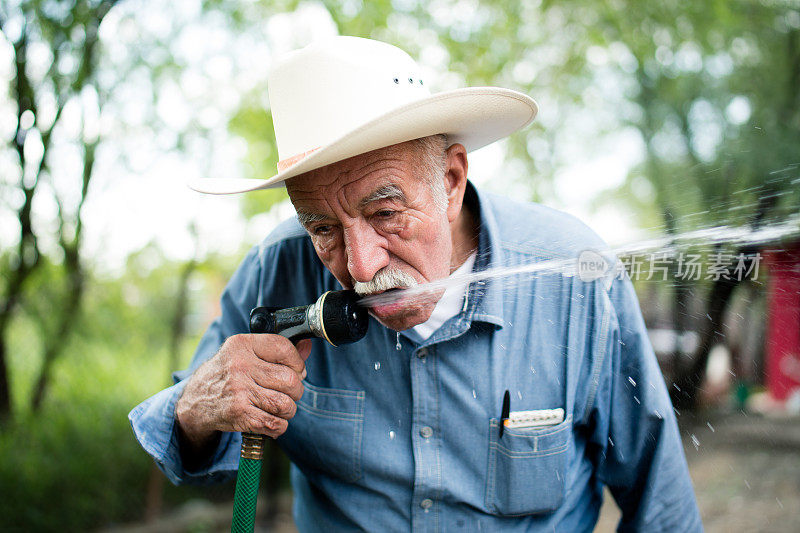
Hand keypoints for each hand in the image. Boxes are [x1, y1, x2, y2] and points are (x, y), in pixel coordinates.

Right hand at [175, 334, 311, 450]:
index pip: (284, 348)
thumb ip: (278, 349)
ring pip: (285, 404)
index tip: (296, 370)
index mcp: (242, 344)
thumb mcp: (246, 353)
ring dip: (288, 410)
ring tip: (279, 407)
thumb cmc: (227, 374)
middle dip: (295, 390)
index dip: (297, 362)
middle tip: (287, 392)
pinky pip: (274, 423)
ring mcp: (238, 391)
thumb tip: (307, 346)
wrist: (195, 401)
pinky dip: (279, 426)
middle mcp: (239, 365)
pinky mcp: (238, 414)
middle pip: (290, 380)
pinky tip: (271, 421)